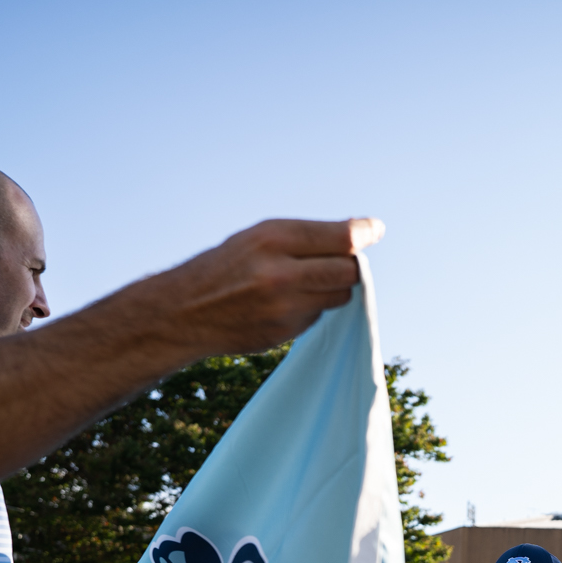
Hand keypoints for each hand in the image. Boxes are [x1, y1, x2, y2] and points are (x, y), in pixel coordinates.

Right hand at [162, 218, 383, 357]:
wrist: (186, 311)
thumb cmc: (227, 266)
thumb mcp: (258, 237)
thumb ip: (306, 236)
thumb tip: (359, 233)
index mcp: (273, 239)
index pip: (341, 237)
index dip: (365, 233)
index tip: (375, 230)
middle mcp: (281, 273)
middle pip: (349, 270)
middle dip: (350, 266)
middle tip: (338, 260)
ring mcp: (284, 307)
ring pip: (339, 296)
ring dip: (333, 288)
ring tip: (304, 281)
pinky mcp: (285, 332)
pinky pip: (319, 316)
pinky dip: (312, 307)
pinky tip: (284, 303)